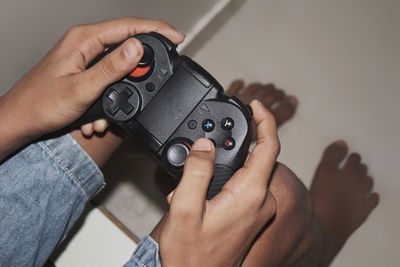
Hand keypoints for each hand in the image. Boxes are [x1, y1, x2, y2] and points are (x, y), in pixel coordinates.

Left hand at [0, 17, 183, 158]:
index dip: (156, 29)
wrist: (21, 120)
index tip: (176, 38)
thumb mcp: (81, 88)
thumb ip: (111, 68)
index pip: (128, 26)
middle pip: (127, 41)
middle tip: (161, 71)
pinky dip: (114, 92)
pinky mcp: (86, 70)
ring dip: (127, 83)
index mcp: (84, 39)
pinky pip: (110, 75)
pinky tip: (106, 111)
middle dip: (145, 60)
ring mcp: (85, 56)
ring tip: (123, 101)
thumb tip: (138, 48)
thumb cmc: (41, 104)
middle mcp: (85, 43)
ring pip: (120, 62)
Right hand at [151, 100, 279, 266]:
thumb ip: (195, 171)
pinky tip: (197, 200)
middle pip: (255, 157)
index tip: (255, 105)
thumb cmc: (192, 255)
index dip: (265, 120)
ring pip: (244, 173)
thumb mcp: (185, 209)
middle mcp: (261, 201)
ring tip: (188, 193)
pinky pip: (241, 187)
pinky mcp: (252, 216)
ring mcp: (258, 210)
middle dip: (224, 153)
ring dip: (217, 172)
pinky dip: (220, 184)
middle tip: (193, 164)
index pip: (269, 146)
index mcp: (250, 194)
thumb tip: (205, 145)